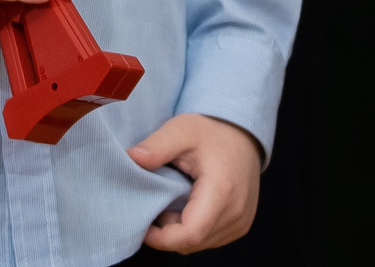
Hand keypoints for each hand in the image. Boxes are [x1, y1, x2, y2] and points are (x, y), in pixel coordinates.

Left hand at [130, 112, 262, 251]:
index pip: (191, 234)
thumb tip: (132, 158)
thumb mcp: (180, 130)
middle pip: (193, 242)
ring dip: (178, 232)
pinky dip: (191, 230)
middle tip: (147, 208)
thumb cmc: (211, 132)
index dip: (162, 238)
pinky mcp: (240, 224)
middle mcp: (236, 213)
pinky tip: (181, 208)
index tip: (140, 226)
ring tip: (165, 203)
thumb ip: (157, 146)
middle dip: (165, 233)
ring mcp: (241, 222)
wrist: (242, 135)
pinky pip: (211, 239)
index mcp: (221, 191)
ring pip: (201, 244)